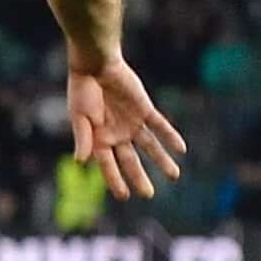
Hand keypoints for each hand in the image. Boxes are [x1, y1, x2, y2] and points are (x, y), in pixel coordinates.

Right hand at [66, 59, 187, 200]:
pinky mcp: (144, 110)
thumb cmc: (82, 90)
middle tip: (148, 194)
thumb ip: (83, 138)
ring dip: (161, 160)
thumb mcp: (79, 116)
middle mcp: (116, 134)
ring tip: (174, 175)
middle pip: (130, 161)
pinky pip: (160, 125)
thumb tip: (81, 161)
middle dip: (139, 177)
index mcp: (98, 139)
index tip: (124, 197)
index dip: (115, 181)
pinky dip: (170, 137)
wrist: (96, 64)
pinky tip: (181, 149)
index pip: (108, 165)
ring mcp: (131, 123)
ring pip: (149, 146)